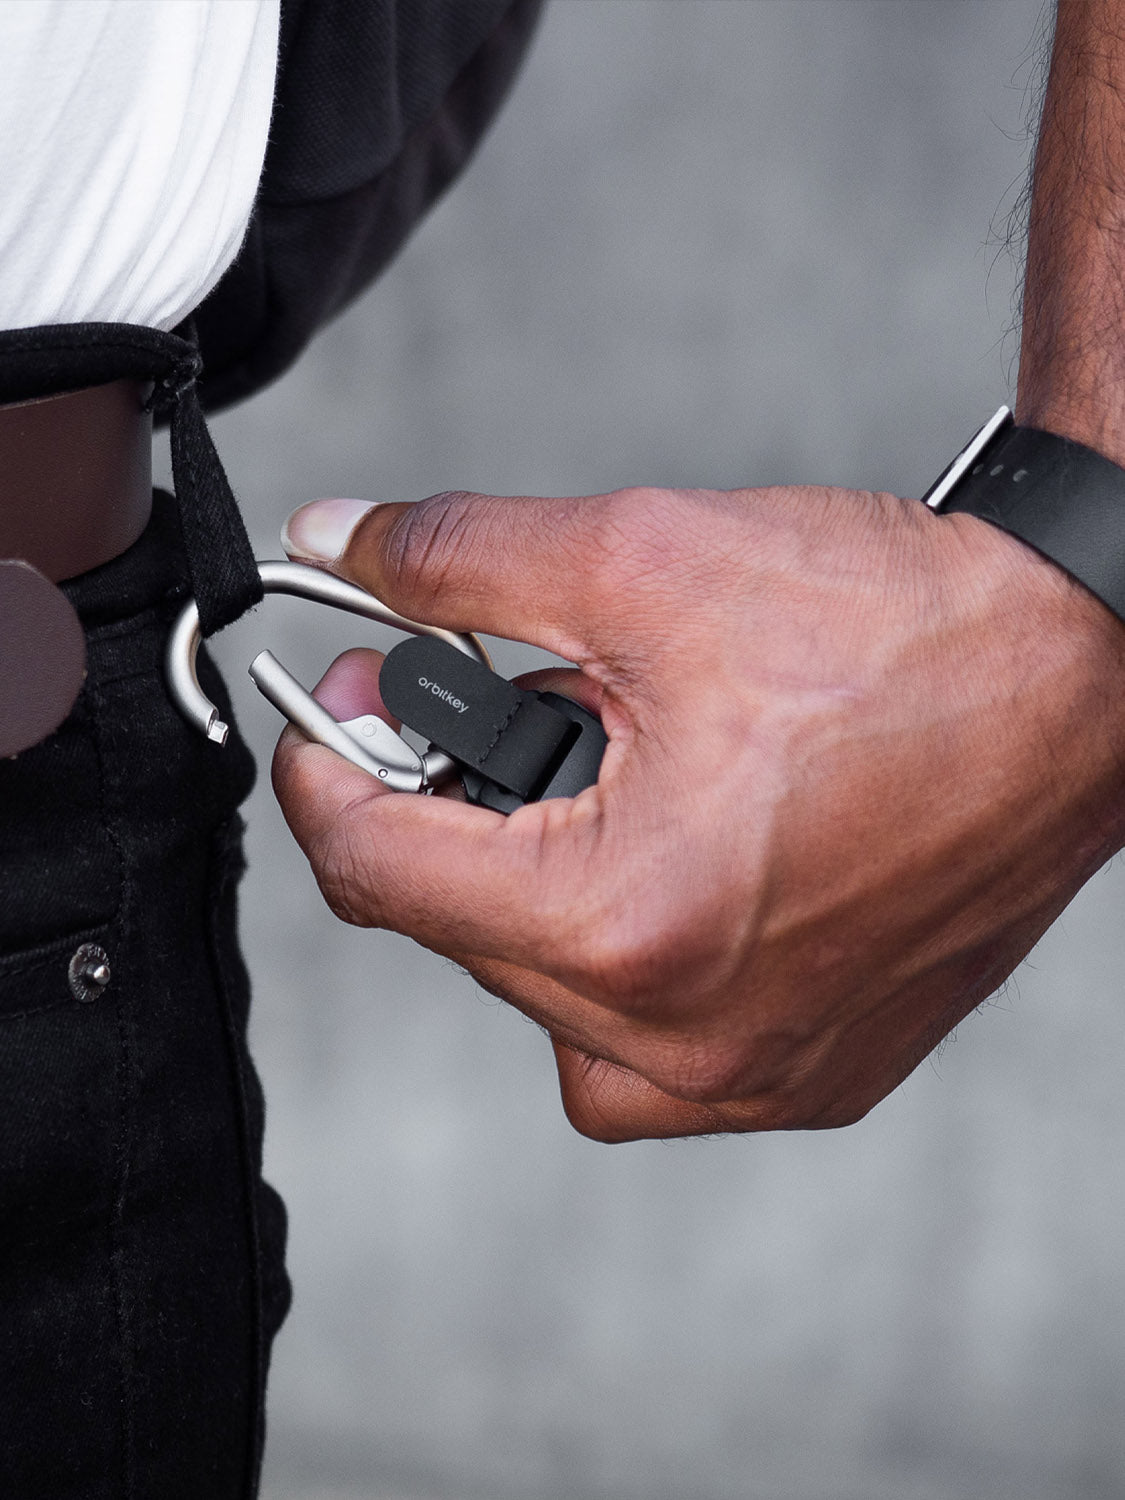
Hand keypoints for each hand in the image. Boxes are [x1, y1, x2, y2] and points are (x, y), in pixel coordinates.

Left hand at [272, 483, 1124, 1139]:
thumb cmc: (899, 630)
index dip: (331, 774)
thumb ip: (460, 558)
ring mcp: (756, 1074)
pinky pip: (651, 1055)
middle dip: (455, 809)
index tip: (332, 717)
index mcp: (624, 920)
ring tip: (616, 780)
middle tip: (495, 707)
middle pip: (465, 934)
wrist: (1077, 677)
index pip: (381, 872)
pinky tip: (677, 862)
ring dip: (541, 891)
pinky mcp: (813, 1076)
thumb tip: (344, 542)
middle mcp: (686, 1037)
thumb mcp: (645, 557)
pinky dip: (627, 961)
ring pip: (550, 1002)